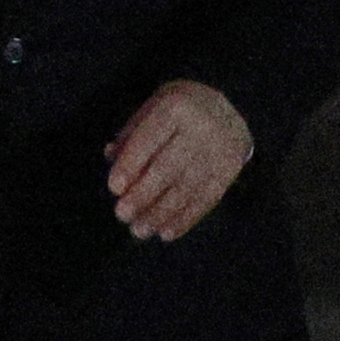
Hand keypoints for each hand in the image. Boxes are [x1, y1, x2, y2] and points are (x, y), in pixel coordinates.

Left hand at [105, 81, 253, 241]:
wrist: (223, 110)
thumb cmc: (176, 114)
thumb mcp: (151, 110)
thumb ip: (130, 136)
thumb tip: (110, 159)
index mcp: (176, 107)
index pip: (149, 138)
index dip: (130, 164)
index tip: (114, 188)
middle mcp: (201, 127)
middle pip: (167, 167)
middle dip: (142, 195)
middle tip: (122, 215)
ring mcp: (218, 150)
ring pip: (186, 188)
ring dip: (160, 214)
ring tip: (139, 230)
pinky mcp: (230, 169)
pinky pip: (206, 199)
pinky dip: (185, 219)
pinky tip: (166, 233)